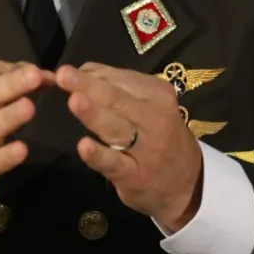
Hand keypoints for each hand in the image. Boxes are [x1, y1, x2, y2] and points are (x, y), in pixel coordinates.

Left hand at [56, 63, 203, 231]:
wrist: (190, 183)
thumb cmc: (161, 135)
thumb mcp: (151, 105)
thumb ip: (120, 87)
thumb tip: (82, 70)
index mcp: (158, 94)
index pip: (121, 79)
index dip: (92, 74)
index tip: (66, 71)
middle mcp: (155, 119)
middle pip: (116, 100)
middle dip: (88, 86)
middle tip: (63, 74)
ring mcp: (146, 150)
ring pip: (115, 128)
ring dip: (94, 114)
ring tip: (74, 101)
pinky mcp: (135, 177)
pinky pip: (114, 164)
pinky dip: (99, 155)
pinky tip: (84, 146)